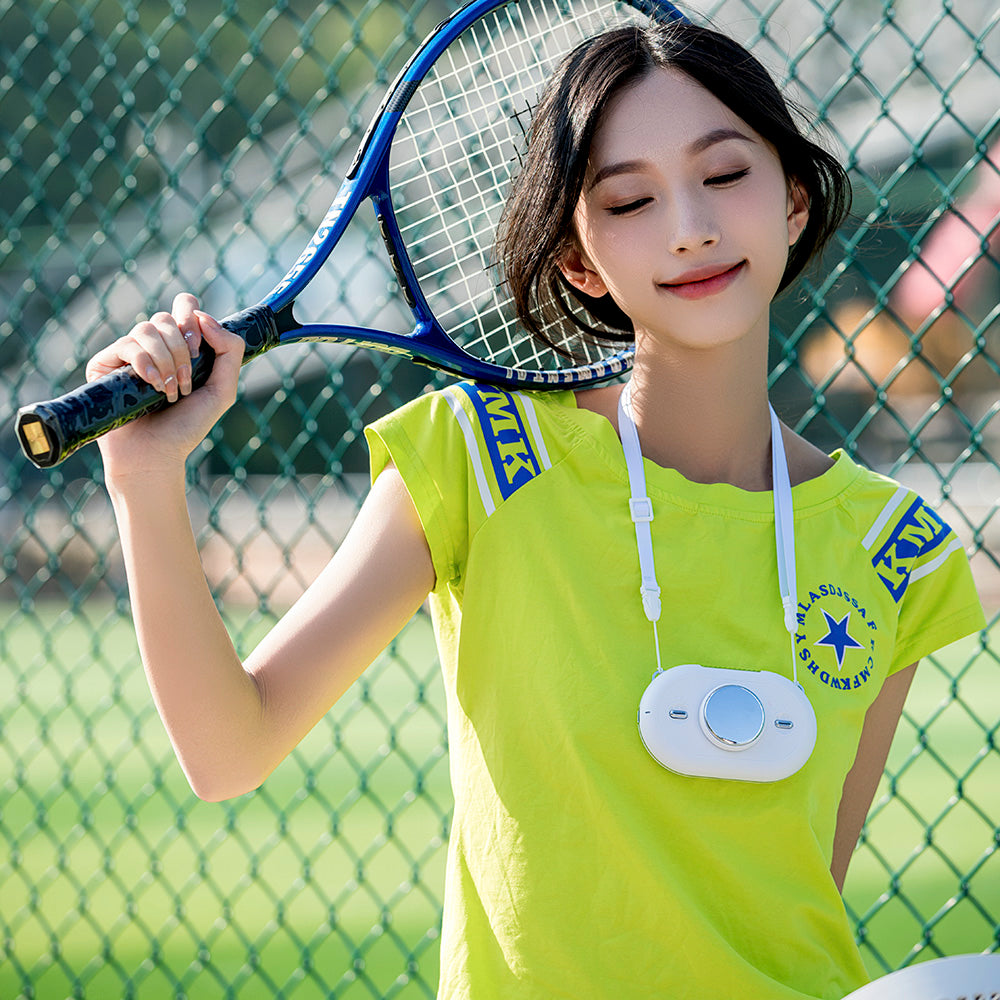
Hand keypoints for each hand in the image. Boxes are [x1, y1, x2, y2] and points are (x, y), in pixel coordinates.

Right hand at [88, 292, 244, 478]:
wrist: (156, 456)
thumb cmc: (187, 427)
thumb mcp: (223, 390)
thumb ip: (229, 351)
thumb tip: (204, 317)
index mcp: (179, 347)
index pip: (184, 306)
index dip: (192, 318)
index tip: (198, 348)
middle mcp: (153, 347)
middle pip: (166, 318)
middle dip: (182, 349)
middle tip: (187, 380)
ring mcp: (127, 355)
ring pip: (147, 328)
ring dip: (166, 360)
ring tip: (170, 391)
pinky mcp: (105, 364)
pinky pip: (127, 344)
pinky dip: (146, 364)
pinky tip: (153, 386)